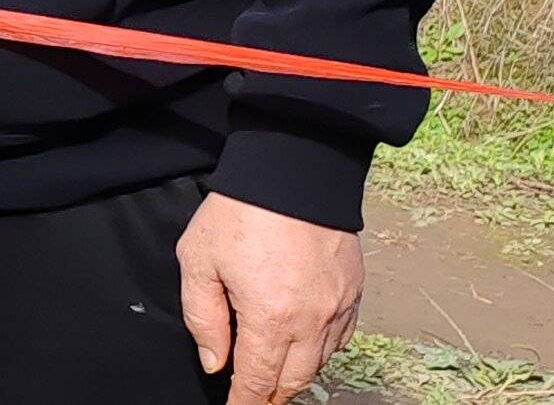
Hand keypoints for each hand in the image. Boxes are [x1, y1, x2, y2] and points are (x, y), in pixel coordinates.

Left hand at [178, 193, 361, 404]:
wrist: (293, 171)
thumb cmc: (239, 213)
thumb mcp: (198, 261)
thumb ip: (203, 317)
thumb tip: (216, 362)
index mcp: (271, 317)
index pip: (259, 379)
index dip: (246, 402)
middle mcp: (312, 320)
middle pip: (294, 379)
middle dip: (273, 396)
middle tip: (256, 400)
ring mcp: (339, 307)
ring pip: (320, 361)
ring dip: (297, 374)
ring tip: (277, 379)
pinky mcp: (355, 292)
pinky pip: (341, 336)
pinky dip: (322, 350)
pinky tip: (305, 347)